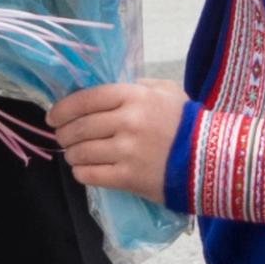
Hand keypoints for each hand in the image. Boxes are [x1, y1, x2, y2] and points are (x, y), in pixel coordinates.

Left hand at [49, 80, 183, 203]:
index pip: (86, 98)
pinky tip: (83, 170)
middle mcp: (128, 122)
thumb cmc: (188, 123)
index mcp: (135, 97)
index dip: (63, 108)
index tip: (53, 116)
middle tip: (62, 137)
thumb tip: (108, 87)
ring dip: (71, 153)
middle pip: (79, 127)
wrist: (211, 160)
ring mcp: (127, 151)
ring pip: (81, 152)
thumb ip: (138, 85)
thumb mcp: (167, 91)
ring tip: (74, 154)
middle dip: (64, 133)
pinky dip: (81, 172)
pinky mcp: (128, 178)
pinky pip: (90, 175)